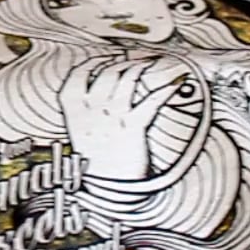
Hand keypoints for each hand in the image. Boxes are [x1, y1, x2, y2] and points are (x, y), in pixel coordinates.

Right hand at [59, 57, 185, 179]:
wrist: (108, 190)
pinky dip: (165, 90)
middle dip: (121, 63)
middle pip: (107, 73)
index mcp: (73, 111)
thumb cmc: (95, 162)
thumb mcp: (79, 133)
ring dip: (139, 68)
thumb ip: (85, 110)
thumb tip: (102, 87)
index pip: (78, 74)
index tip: (104, 59)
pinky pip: (151, 101)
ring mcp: (112, 116)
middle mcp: (91, 109)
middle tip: (131, 61)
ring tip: (148, 64)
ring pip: (127, 80)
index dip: (92, 63)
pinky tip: (176, 84)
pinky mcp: (134, 126)